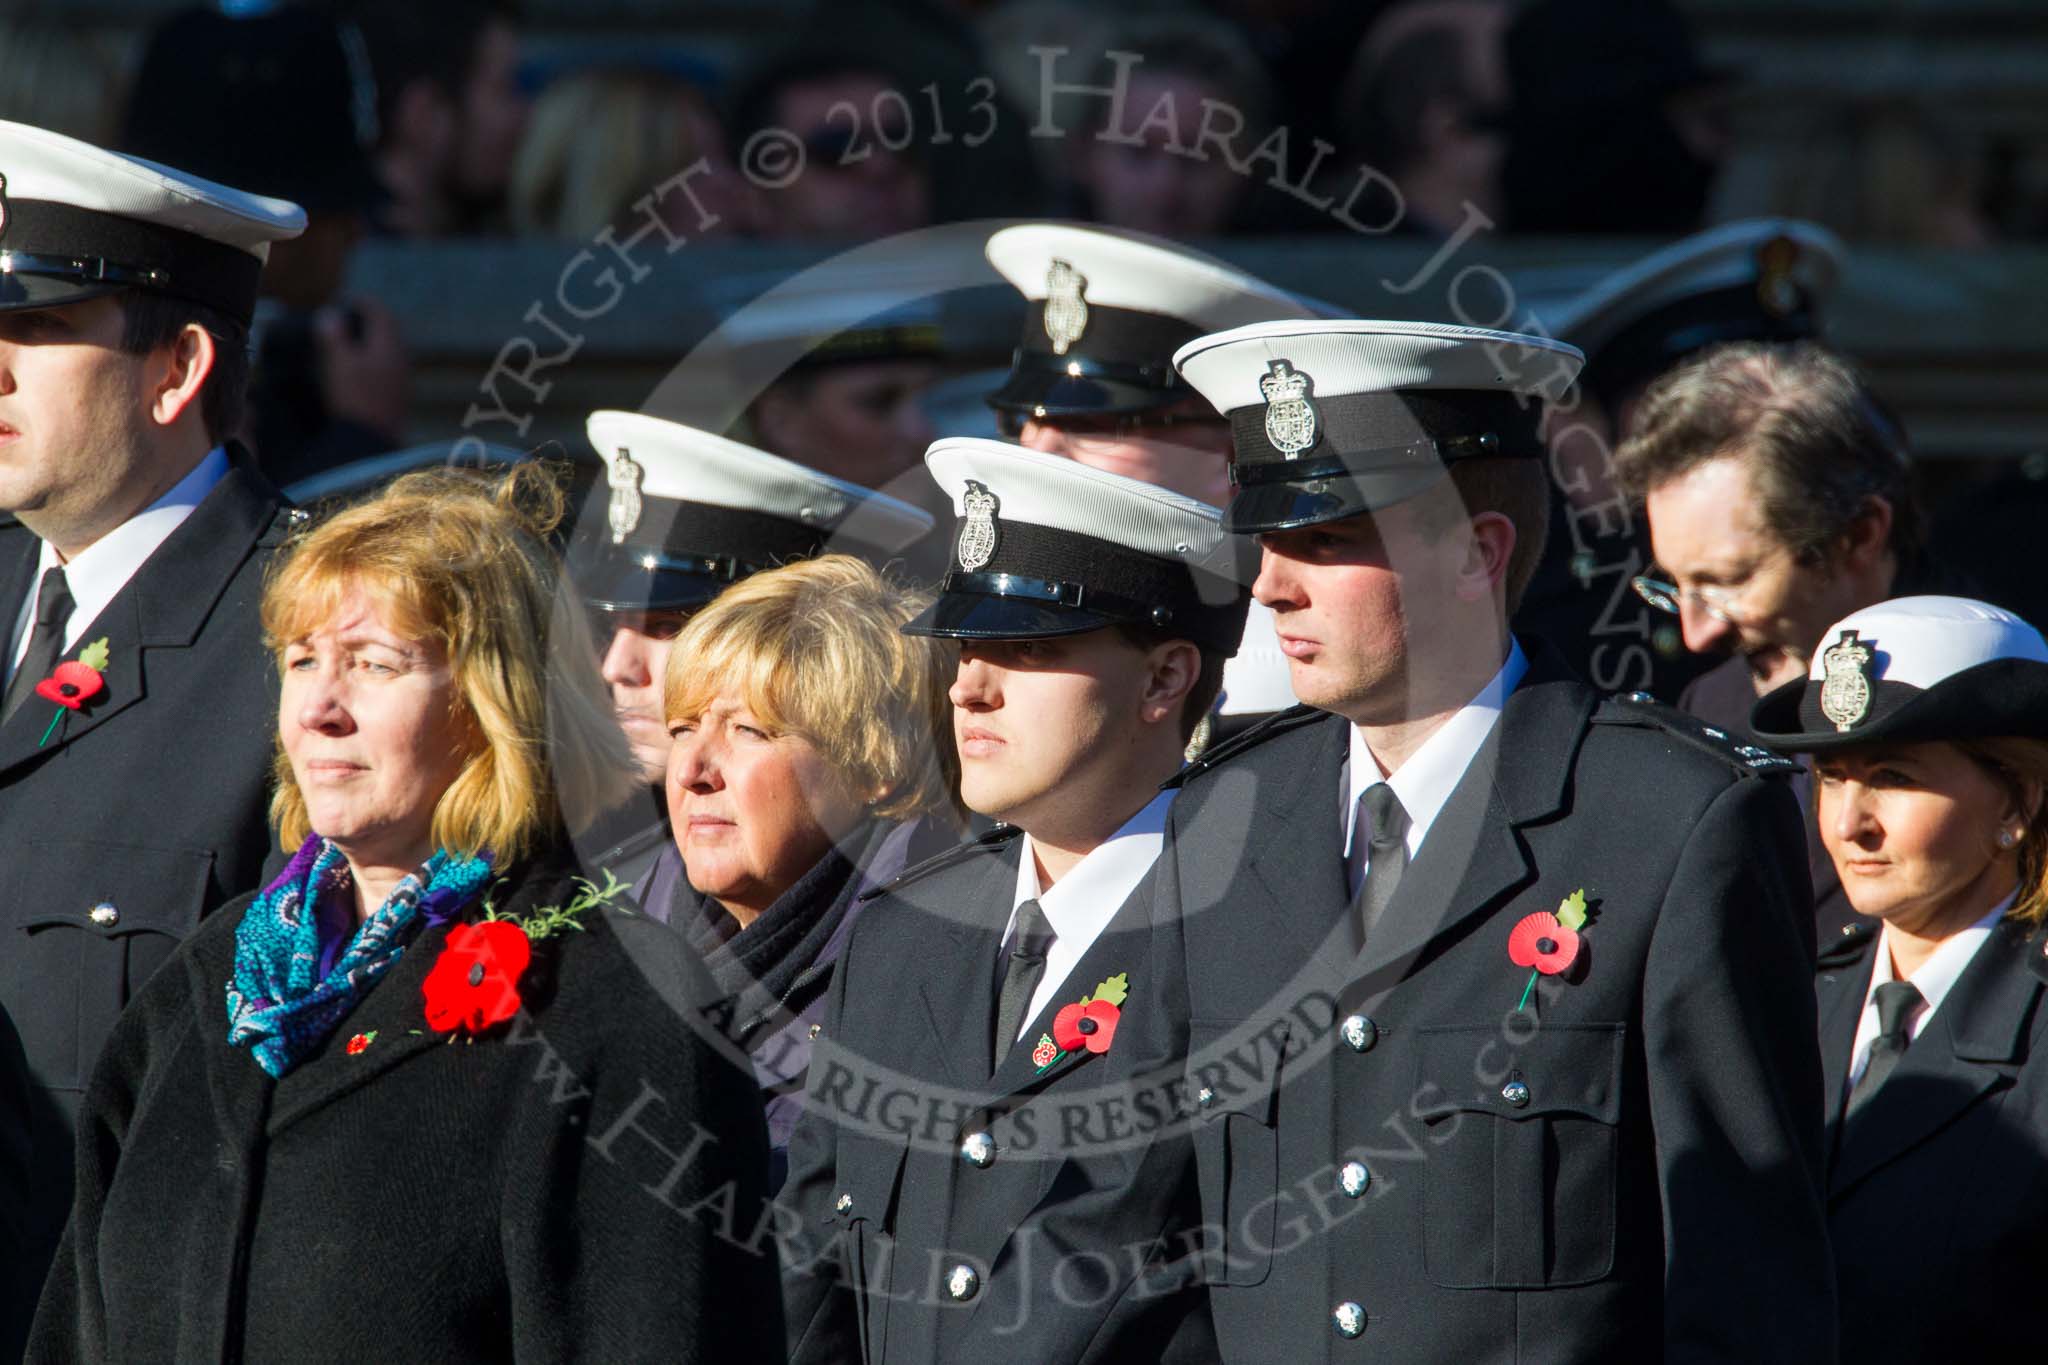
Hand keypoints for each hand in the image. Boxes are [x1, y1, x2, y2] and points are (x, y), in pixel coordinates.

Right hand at [315, 297, 409, 439]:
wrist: (372, 439)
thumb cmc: (355, 397)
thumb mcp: (339, 362)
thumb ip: (334, 336)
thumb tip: (330, 315)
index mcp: (389, 345)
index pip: (381, 313)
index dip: (364, 303)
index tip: (350, 300)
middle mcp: (401, 359)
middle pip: (391, 329)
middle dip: (373, 318)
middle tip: (355, 316)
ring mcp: (403, 378)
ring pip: (393, 349)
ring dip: (377, 339)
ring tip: (357, 339)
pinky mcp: (400, 395)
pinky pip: (392, 366)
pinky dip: (378, 357)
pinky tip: (366, 367)